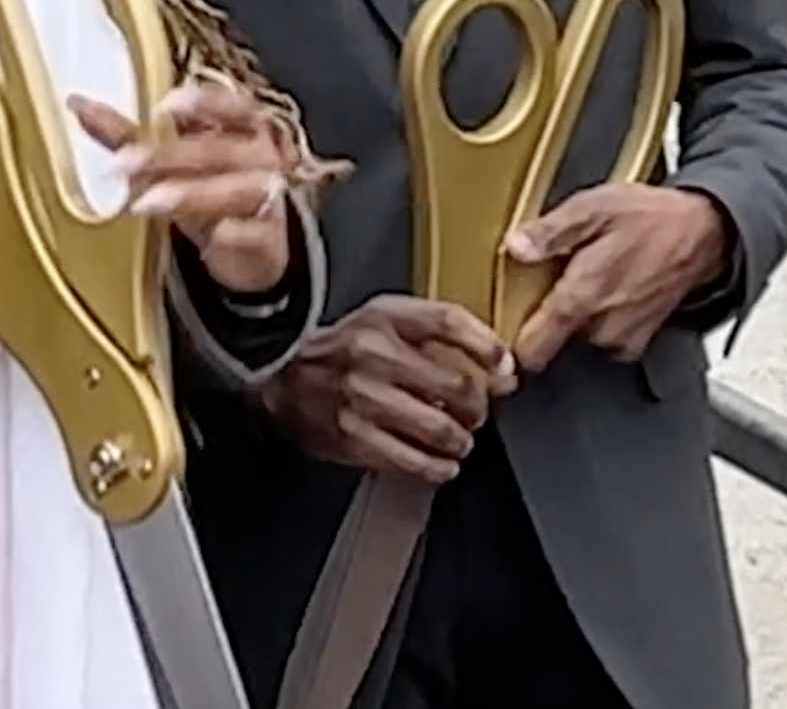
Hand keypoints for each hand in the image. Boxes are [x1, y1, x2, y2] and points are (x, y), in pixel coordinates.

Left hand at [71, 76, 293, 294]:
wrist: (256, 246)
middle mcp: (260, 156)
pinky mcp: (268, 238)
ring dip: (192, 193)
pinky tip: (214, 235)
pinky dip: (233, 233)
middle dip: (170, 156)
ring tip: (146, 202)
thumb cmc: (212, 189)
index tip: (162, 106)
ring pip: (236, 189)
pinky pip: (253, 232)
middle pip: (218, 150)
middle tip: (124, 162)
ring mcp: (267, 196)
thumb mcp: (172, 160)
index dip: (201, 102)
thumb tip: (78, 104)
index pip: (230, 103)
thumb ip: (128, 135)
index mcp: (243, 125)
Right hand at [258, 296, 517, 483]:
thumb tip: (500, 363)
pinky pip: (411, 462)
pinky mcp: (352, 438)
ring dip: (460, 441)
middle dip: (477, 408)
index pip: (449, 322)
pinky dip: (437, 468)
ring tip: (457, 439)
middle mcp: (373, 355)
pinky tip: (440, 463)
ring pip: (440, 429)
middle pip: (455, 387)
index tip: (505, 370)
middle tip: (475, 414)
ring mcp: (362, 399)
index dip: (487, 347)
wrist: (280, 378)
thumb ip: (440, 330)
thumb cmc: (342, 349)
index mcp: (384, 318)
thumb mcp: (386, 318)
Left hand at [501, 184, 730, 371]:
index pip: (531, 350)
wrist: (702, 233)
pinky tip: (610, 289)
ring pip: (577, 339)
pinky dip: (600, 318)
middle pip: (551, 340)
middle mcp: (602, 328)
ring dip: (576, 315)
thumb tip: (516, 247)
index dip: (510, 346)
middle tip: (555, 281)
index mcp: (583, 298)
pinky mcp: (637, 343)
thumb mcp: (593, 207)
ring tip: (589, 279)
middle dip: (546, 315)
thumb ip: (550, 232)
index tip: (499, 335)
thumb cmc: (650, 218)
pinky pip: (602, 338)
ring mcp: (622, 339)